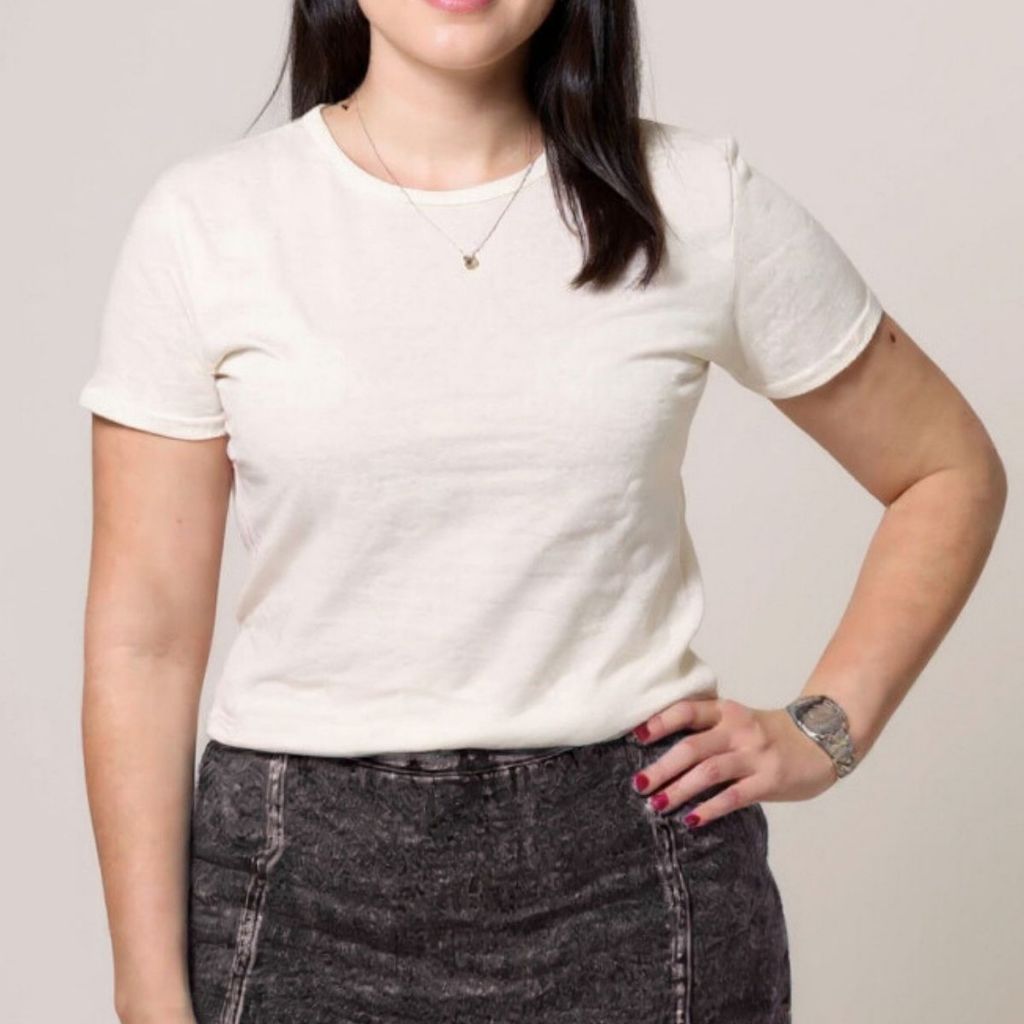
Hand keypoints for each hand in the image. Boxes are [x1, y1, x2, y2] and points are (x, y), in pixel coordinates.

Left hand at [629, 696, 839, 826]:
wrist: (822, 741)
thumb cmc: (769, 735)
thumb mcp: (738, 722)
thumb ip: (708, 731)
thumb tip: (661, 755)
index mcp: (726, 711)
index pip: (687, 711)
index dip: (659, 722)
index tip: (636, 737)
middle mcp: (738, 729)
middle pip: (692, 747)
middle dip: (662, 767)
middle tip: (639, 785)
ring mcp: (755, 754)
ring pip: (709, 772)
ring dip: (679, 790)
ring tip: (657, 805)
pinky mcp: (770, 779)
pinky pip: (734, 796)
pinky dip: (710, 809)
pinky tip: (692, 820)